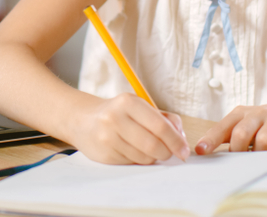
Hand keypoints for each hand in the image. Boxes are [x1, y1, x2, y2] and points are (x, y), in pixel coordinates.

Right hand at [71, 93, 189, 164]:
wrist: (82, 120)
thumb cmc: (118, 113)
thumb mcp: (140, 107)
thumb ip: (164, 118)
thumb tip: (181, 138)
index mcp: (128, 102)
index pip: (160, 126)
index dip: (176, 141)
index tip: (184, 150)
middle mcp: (115, 118)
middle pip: (153, 145)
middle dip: (167, 153)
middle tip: (170, 154)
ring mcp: (107, 137)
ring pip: (144, 157)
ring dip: (153, 157)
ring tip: (146, 148)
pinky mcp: (104, 154)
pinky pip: (132, 163)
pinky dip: (138, 160)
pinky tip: (132, 151)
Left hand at [195, 103, 266, 154]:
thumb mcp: (246, 125)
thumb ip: (228, 136)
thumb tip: (202, 151)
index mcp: (242, 114)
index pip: (223, 127)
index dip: (211, 139)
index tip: (200, 151)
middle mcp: (259, 113)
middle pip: (241, 133)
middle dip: (238, 151)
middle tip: (240, 163)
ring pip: (264, 140)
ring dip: (260, 154)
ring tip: (261, 160)